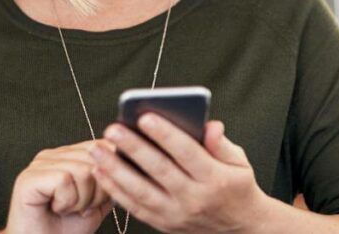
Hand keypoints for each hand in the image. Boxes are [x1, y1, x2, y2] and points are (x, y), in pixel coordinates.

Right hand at [1, 140, 115, 233]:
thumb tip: (126, 161)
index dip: (109, 175)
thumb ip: (110, 179)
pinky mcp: (28, 178)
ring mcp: (38, 164)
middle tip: (82, 209)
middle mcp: (53, 155)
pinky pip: (64, 180)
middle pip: (94, 158)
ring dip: (81, 200)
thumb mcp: (98, 201)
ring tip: (68, 210)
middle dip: (97, 192)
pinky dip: (67, 202)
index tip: (98, 200)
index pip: (101, 146)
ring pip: (82, 171)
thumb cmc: (67, 229)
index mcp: (68, 155)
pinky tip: (56, 209)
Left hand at [89, 116, 272, 232]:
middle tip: (113, 129)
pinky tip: (101, 172)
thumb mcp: (240, 162)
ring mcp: (177, 215)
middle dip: (134, 148)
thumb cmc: (237, 188)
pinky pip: (135, 208)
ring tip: (98, 149)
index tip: (146, 116)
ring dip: (116, 170)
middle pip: (160, 170)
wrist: (240, 229)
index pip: (188, 153)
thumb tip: (210, 125)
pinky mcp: (164, 224)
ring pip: (141, 191)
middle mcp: (195, 198)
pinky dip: (115, 190)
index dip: (166, 135)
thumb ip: (222, 143)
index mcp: (215, 179)